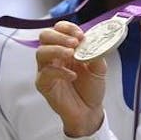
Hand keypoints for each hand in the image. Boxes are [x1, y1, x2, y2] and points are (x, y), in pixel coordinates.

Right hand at [35, 21, 106, 136]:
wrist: (90, 111)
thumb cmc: (91, 89)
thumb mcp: (99, 68)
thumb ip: (96, 53)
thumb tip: (92, 42)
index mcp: (66, 48)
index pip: (59, 29)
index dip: (68, 28)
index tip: (80, 35)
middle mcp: (54, 56)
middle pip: (45, 36)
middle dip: (59, 36)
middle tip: (74, 43)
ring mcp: (47, 70)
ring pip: (41, 52)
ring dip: (56, 50)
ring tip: (71, 54)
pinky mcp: (43, 84)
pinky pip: (45, 73)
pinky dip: (59, 72)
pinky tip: (72, 75)